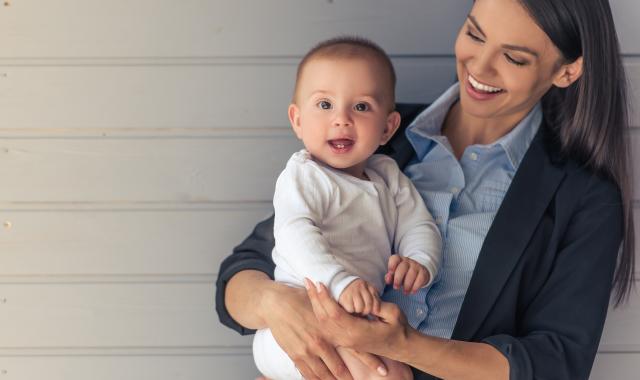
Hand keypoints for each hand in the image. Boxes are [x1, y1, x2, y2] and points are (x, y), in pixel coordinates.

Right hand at [262, 282, 385, 379]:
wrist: (276, 304)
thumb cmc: (301, 300)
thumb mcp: (324, 305)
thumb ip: (341, 314)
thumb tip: (361, 316)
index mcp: (332, 328)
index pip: (355, 348)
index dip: (370, 360)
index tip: (383, 370)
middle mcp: (321, 342)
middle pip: (339, 368)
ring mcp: (307, 351)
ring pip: (324, 375)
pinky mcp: (295, 355)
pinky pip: (308, 374)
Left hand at [305, 278, 411, 359]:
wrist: (400, 346)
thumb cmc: (399, 329)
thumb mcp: (393, 313)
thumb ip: (378, 305)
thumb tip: (365, 297)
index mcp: (357, 332)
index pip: (334, 313)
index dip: (325, 298)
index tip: (319, 283)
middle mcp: (347, 338)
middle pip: (324, 318)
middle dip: (314, 298)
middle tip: (307, 281)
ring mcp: (345, 341)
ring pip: (323, 323)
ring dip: (315, 304)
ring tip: (309, 288)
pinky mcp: (345, 340)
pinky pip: (327, 326)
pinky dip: (320, 312)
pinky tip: (317, 301)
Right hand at [338, 279, 380, 315]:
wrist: (339, 281)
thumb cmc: (355, 290)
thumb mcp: (366, 290)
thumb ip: (373, 298)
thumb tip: (377, 311)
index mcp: (367, 285)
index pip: (375, 299)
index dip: (376, 308)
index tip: (374, 312)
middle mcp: (360, 287)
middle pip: (368, 305)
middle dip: (366, 311)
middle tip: (362, 311)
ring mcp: (352, 291)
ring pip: (360, 308)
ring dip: (358, 311)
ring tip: (355, 309)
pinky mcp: (344, 297)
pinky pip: (351, 309)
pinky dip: (350, 311)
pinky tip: (349, 307)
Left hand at [385, 255, 430, 294]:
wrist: (418, 272)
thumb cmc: (403, 274)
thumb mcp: (395, 274)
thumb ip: (390, 276)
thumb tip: (388, 280)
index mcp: (398, 260)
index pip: (395, 258)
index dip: (392, 265)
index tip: (390, 272)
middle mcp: (407, 261)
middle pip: (403, 267)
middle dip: (398, 278)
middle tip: (396, 287)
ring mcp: (416, 266)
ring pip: (412, 273)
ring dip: (407, 284)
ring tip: (405, 292)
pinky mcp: (423, 272)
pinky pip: (420, 278)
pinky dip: (416, 286)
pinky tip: (412, 291)